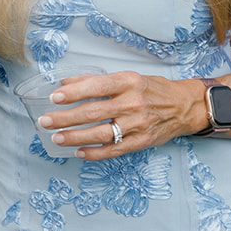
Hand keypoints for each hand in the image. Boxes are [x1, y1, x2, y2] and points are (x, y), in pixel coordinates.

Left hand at [38, 71, 206, 159]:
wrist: (184, 106)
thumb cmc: (152, 89)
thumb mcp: (127, 77)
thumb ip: (96, 81)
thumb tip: (66, 84)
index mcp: (129, 82)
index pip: (96, 87)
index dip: (74, 93)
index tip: (54, 97)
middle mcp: (133, 103)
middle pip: (93, 112)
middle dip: (66, 117)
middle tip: (46, 120)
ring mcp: (138, 125)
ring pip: (101, 134)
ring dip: (75, 137)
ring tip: (57, 137)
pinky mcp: (141, 142)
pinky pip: (114, 150)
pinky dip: (94, 153)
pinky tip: (79, 152)